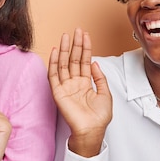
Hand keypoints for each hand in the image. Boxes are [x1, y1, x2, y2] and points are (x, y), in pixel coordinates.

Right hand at [48, 28, 111, 156]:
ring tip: (66, 36)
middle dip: (75, 44)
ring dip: (64, 49)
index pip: (84, 61)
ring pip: (64, 64)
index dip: (85, 47)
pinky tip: (56, 51)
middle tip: (76, 30)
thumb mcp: (105, 93)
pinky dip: (54, 63)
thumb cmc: (99, 117)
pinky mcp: (58, 92)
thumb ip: (99, 77)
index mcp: (85, 83)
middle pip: (73, 59)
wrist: (92, 130)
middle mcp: (74, 83)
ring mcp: (65, 86)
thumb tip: (95, 62)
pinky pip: (54, 75)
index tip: (85, 35)